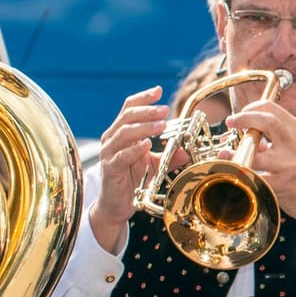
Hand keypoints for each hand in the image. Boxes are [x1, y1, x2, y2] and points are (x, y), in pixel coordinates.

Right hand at [90, 86, 168, 252]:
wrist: (115, 205)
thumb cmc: (131, 181)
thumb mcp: (153, 165)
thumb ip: (168, 156)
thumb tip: (187, 151)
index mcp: (120, 133)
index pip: (129, 108)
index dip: (143, 98)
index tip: (159, 91)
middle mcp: (112, 139)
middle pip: (127, 117)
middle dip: (147, 111)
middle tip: (164, 110)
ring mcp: (109, 153)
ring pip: (124, 133)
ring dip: (144, 127)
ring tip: (161, 125)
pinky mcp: (110, 168)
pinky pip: (122, 155)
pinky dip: (135, 149)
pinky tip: (147, 144)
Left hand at [230, 99, 295, 228]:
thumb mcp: (291, 147)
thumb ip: (268, 138)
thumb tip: (238, 133)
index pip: (271, 108)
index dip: (250, 108)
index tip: (237, 116)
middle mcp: (293, 143)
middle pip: (268, 121)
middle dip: (244, 119)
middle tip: (230, 122)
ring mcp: (288, 164)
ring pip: (257, 153)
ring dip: (237, 152)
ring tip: (224, 153)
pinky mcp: (282, 183)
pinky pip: (255, 177)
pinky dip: (240, 173)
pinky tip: (232, 170)